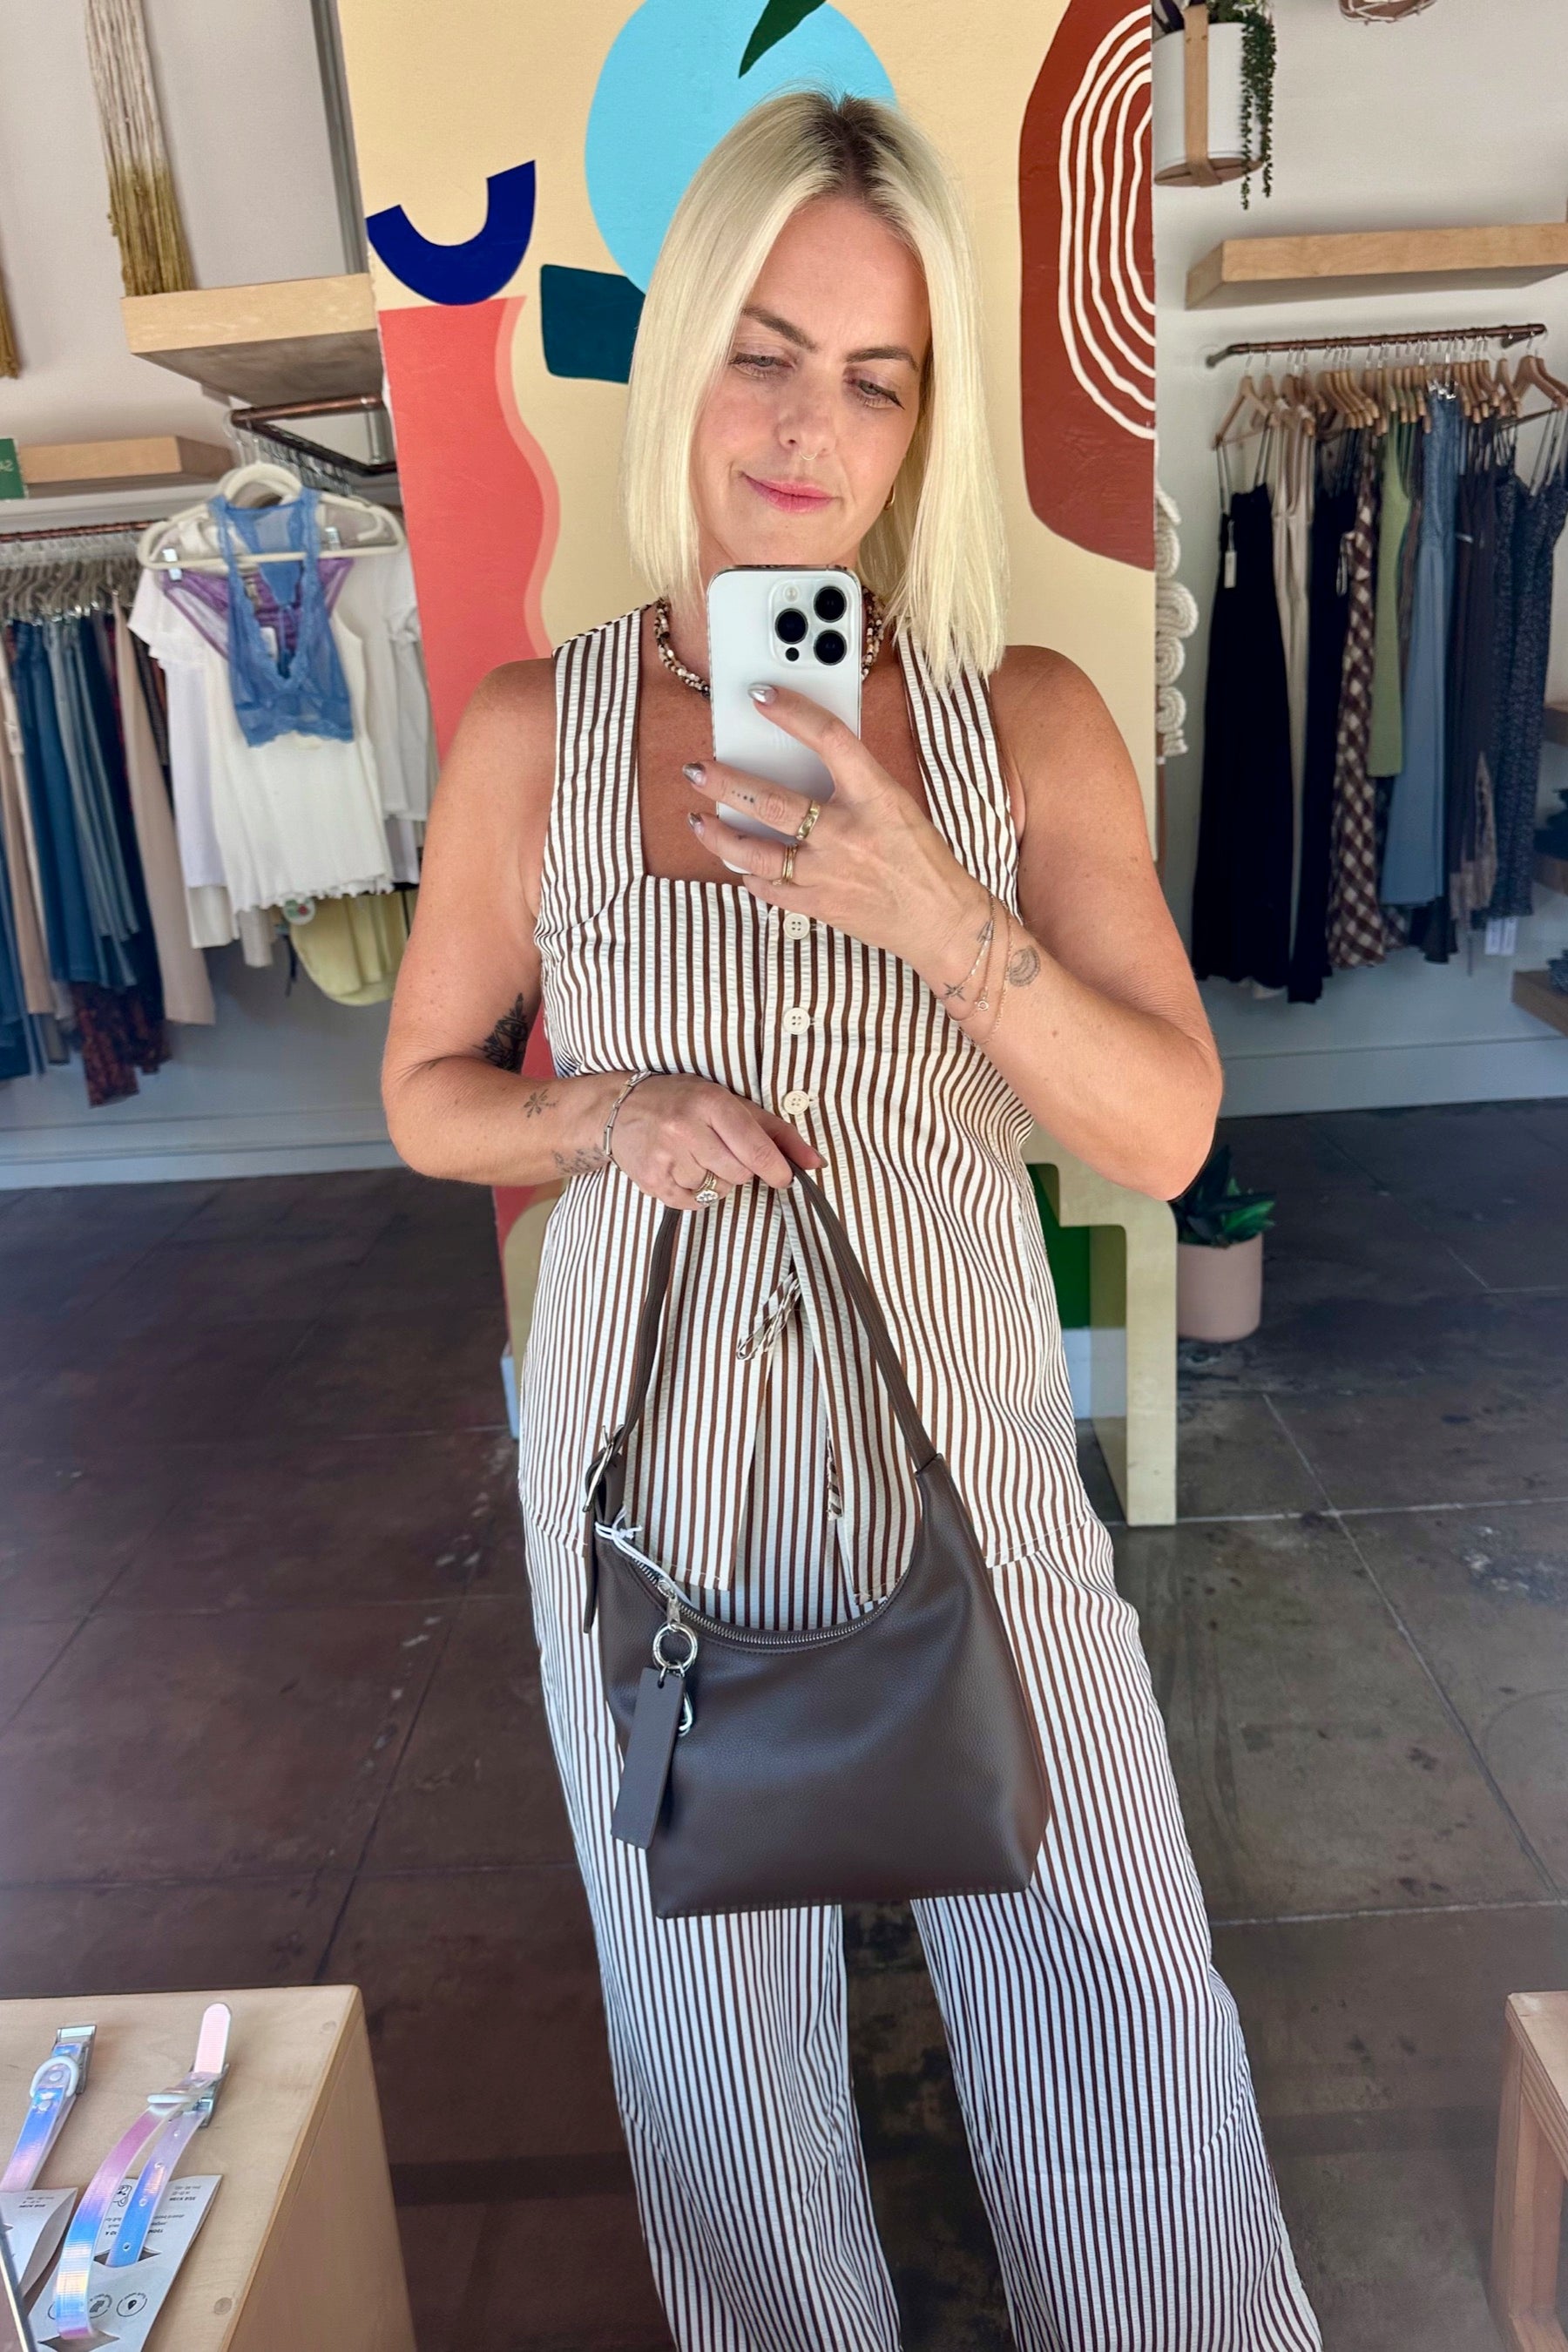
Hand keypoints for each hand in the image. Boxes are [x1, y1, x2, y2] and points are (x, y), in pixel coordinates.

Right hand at [607, 1072, 823, 1211]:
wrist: (620, 1108)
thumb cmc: (685, 1101)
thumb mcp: (731, 1103)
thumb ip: (777, 1133)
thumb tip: (816, 1163)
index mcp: (711, 1103)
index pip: (756, 1148)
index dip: (776, 1169)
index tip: (783, 1178)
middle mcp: (686, 1128)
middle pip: (740, 1174)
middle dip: (738, 1168)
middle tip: (718, 1149)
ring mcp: (666, 1156)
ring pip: (718, 1190)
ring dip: (714, 1179)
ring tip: (693, 1154)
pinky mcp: (652, 1181)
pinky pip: (695, 1203)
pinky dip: (695, 1192)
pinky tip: (681, 1168)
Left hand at [682, 683, 977, 963]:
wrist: (940, 919)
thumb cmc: (920, 858)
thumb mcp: (896, 804)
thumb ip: (853, 781)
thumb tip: (803, 758)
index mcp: (874, 796)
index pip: (828, 739)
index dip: (792, 712)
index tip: (762, 697)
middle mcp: (845, 833)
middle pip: (770, 801)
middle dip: (725, 783)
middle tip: (697, 769)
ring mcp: (827, 873)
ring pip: (755, 852)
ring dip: (719, 835)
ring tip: (698, 821)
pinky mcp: (817, 905)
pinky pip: (768, 888)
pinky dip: (748, 873)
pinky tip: (737, 862)